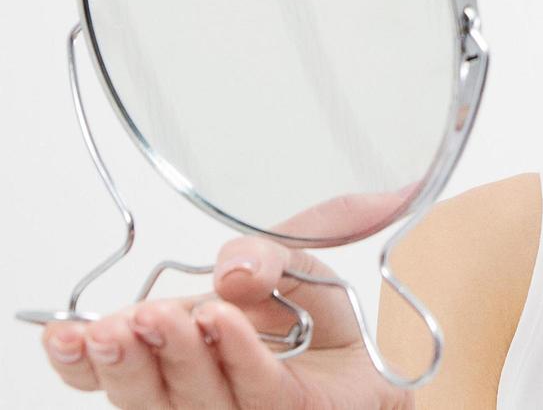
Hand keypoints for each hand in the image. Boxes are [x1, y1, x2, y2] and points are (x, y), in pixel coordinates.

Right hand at [41, 194, 418, 408]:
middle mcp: (193, 391)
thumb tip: (232, 270)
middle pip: (144, 393)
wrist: (372, 361)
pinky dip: (239, 355)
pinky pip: (259, 391)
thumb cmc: (314, 321)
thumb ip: (260, 253)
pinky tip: (227, 323)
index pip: (110, 371)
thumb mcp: (288, 263)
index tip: (64, 332)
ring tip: (168, 315)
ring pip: (193, 398)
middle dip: (128, 356)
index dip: (81, 359)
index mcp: (173, 355)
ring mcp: (237, 409)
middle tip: (121, 323)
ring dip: (178, 354)